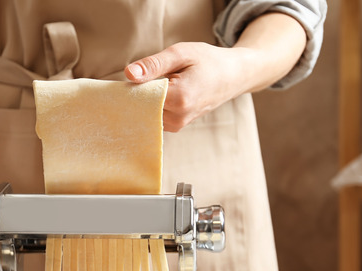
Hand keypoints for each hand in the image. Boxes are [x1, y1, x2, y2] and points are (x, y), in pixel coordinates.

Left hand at [125, 42, 244, 131]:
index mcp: (179, 98)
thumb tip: (129, 74)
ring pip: (147, 114)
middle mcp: (178, 117)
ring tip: (157, 83)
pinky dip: (151, 106)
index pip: (140, 97)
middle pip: (142, 108)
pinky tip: (158, 93)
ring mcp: (178, 124)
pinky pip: (154, 117)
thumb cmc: (208, 61)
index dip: (132, 86)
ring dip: (145, 100)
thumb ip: (154, 65)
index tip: (131, 76)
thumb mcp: (181, 53)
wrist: (233, 76)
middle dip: (137, 94)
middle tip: (142, 76)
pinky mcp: (177, 126)